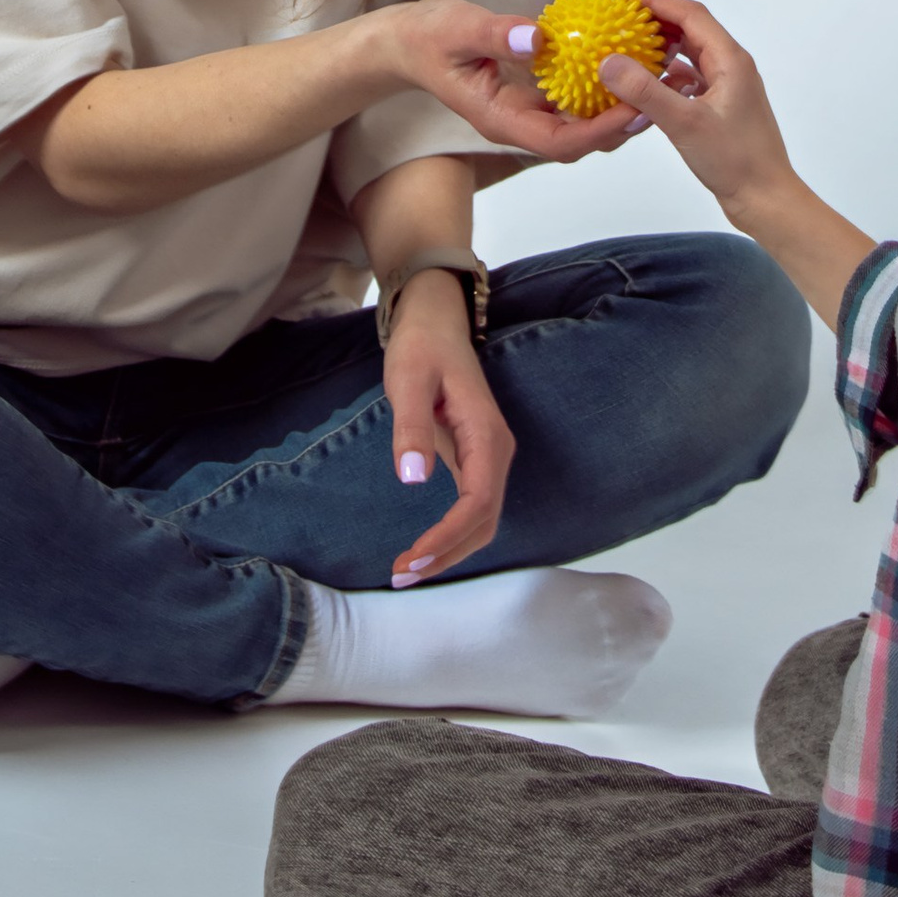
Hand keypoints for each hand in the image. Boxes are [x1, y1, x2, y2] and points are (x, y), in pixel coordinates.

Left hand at [382, 292, 514, 583]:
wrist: (436, 322)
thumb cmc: (422, 348)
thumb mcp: (409, 380)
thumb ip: (411, 428)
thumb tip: (414, 479)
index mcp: (486, 434)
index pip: (478, 502)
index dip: (449, 536)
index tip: (413, 558)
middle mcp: (496, 452)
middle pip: (485, 521)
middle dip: (448, 553)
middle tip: (402, 574)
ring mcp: (488, 457)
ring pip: (482, 520)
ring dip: (450, 550)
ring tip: (408, 569)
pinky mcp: (475, 459)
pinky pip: (473, 508)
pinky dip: (452, 535)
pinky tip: (424, 548)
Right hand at [392, 0, 642, 162]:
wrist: (408, 42)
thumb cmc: (428, 37)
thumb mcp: (458, 29)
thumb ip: (497, 34)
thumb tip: (541, 37)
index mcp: (501, 120)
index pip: (559, 143)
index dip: (600, 132)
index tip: (634, 110)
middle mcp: (518, 122)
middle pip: (579, 140)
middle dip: (620, 125)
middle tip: (660, 95)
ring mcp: (526, 109)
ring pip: (580, 122)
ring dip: (616, 106)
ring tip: (652, 79)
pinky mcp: (532, 92)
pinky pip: (572, 97)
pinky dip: (598, 83)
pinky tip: (624, 58)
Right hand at [591, 0, 792, 225]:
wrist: (765, 199)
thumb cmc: (735, 161)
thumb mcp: (685, 123)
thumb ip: (645, 91)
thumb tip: (608, 61)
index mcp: (730, 60)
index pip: (690, 13)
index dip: (655, 1)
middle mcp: (732, 67)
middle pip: (691, 29)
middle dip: (654, 20)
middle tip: (617, 21)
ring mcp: (728, 88)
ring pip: (691, 54)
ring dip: (660, 47)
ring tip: (625, 46)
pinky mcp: (721, 108)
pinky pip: (691, 78)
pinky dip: (667, 74)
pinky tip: (646, 84)